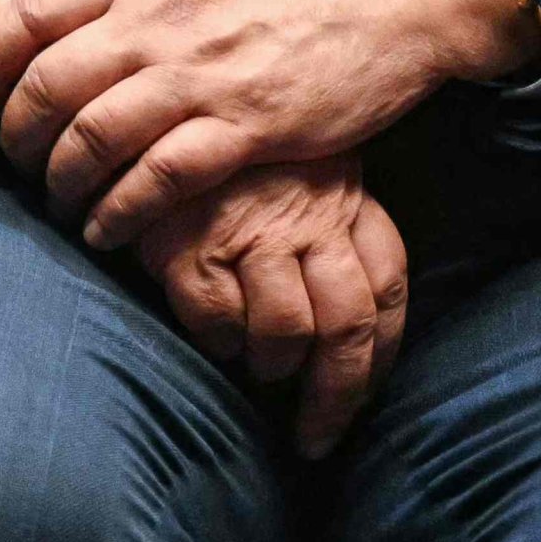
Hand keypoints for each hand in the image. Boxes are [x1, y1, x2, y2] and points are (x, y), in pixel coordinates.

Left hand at [0, 0, 540, 248]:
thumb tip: (75, 26)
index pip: (32, 8)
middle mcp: (160, 20)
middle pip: (48, 80)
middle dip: (16, 134)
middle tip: (13, 165)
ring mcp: (202, 72)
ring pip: (93, 132)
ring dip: (62, 181)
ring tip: (59, 207)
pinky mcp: (248, 124)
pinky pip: (158, 176)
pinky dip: (120, 211)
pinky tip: (108, 232)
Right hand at [135, 155, 408, 460]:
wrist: (151, 103)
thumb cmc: (231, 147)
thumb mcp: (299, 164)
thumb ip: (333, 223)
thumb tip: (354, 319)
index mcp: (344, 198)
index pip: (389, 288)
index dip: (382, 354)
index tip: (366, 393)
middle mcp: (308, 217)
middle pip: (347, 328)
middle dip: (336, 397)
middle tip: (315, 438)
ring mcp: (250, 229)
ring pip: (286, 331)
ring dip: (273, 365)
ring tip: (256, 368)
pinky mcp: (191, 241)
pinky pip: (218, 319)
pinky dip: (219, 341)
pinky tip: (212, 336)